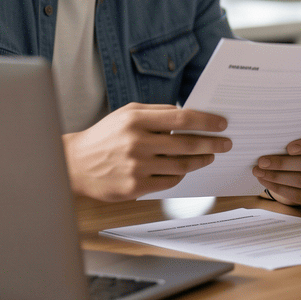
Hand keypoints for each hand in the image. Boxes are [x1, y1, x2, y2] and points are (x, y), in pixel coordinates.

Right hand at [61, 103, 230, 201]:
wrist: (75, 164)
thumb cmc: (104, 136)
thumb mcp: (126, 114)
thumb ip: (156, 112)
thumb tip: (188, 114)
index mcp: (136, 119)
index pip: (181, 118)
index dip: (206, 121)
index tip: (222, 123)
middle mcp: (137, 142)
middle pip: (187, 143)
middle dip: (212, 143)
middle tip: (226, 143)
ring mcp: (137, 167)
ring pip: (181, 165)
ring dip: (201, 160)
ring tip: (209, 156)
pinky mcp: (135, 187)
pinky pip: (169, 182)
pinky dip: (181, 175)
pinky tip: (185, 169)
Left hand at [253, 131, 300, 205]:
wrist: (300, 165)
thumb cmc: (296, 146)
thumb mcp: (297, 138)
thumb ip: (290, 137)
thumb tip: (267, 141)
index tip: (289, 148)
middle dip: (282, 163)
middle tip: (262, 162)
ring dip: (277, 177)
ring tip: (259, 172)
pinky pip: (299, 195)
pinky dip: (280, 189)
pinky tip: (266, 182)